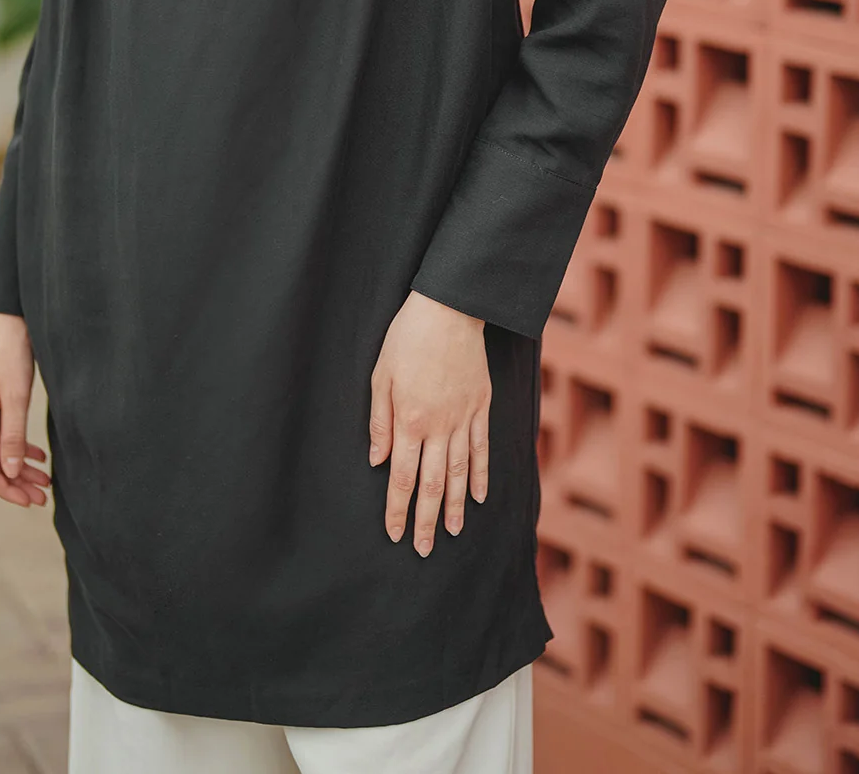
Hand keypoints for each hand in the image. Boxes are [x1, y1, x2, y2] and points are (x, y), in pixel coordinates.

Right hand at [0, 311, 50, 507]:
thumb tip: (11, 473)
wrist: (6, 311)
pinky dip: (19, 447)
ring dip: (19, 467)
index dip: (5, 489)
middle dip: (15, 482)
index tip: (29, 501)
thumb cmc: (10, 349)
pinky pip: (2, 432)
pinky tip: (39, 455)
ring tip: (45, 482)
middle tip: (43, 498)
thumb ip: (13, 435)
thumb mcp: (16, 394)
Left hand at [368, 290, 489, 554]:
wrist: (450, 309)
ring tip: (453, 532)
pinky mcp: (480, 407)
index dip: (397, 509)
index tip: (394, 534)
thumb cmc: (408, 338)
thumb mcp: (381, 375)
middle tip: (424, 549)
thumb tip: (377, 461)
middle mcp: (439, 426)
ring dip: (455, 506)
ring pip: (459, 472)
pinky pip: (481, 448)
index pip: (401, 477)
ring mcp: (463, 418)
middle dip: (426, 520)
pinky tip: (479, 497)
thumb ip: (380, 421)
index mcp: (410, 420)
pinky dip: (480, 475)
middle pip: (432, 484)